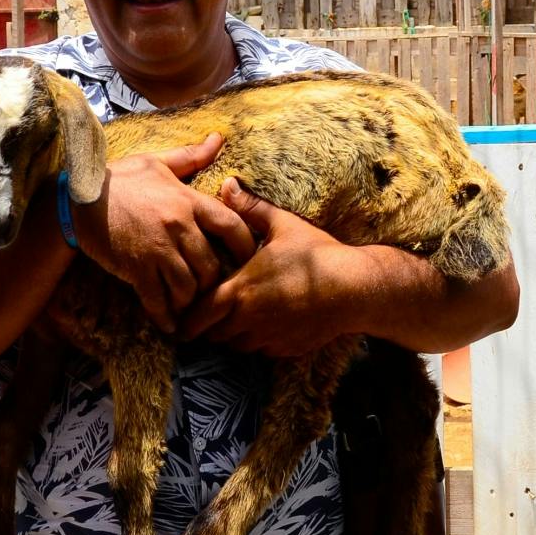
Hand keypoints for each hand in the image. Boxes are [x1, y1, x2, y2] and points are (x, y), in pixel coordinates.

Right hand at [73, 136, 255, 334]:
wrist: (77, 201)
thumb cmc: (118, 179)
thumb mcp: (156, 162)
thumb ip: (190, 156)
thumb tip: (218, 138)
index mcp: (187, 200)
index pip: (232, 225)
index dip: (245, 246)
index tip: (248, 258)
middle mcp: (177, 227)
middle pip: (212, 265)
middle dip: (214, 281)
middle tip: (214, 289)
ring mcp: (157, 250)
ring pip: (189, 286)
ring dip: (191, 300)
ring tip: (191, 305)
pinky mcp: (136, 269)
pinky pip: (159, 300)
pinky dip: (166, 316)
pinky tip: (170, 324)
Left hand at [177, 178, 370, 356]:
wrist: (356, 290)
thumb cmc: (318, 255)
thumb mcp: (284, 225)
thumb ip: (251, 208)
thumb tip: (228, 184)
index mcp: (240, 291)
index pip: (198, 314)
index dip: (186, 318)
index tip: (179, 316)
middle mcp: (248, 320)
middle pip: (212, 335)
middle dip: (205, 328)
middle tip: (201, 318)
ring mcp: (267, 338)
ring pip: (235, 346)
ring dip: (229, 336)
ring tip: (230, 321)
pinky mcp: (285, 350)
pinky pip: (260, 350)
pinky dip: (254, 341)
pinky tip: (262, 325)